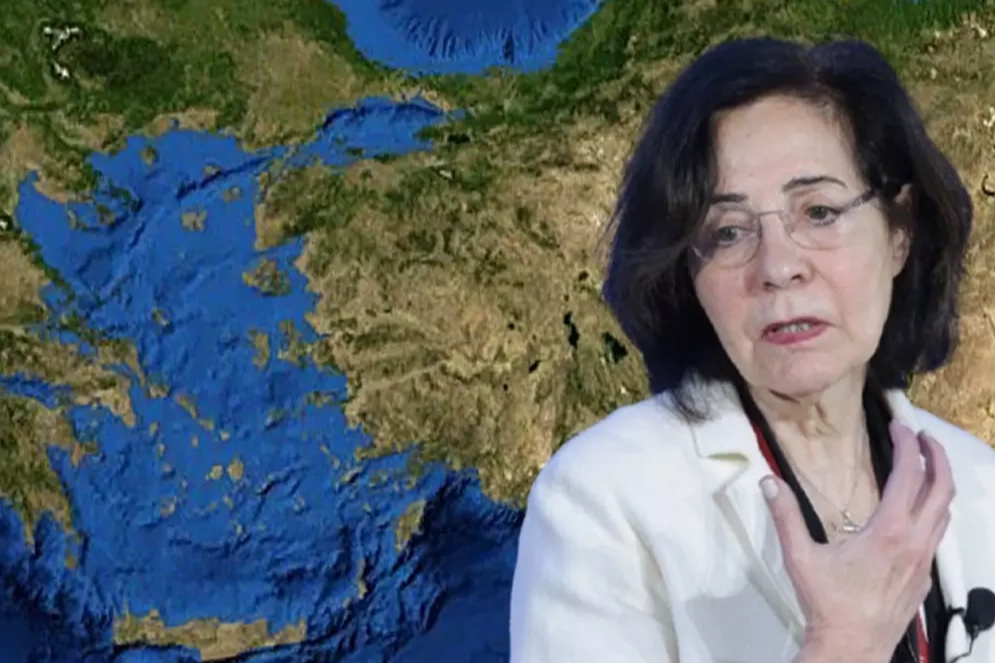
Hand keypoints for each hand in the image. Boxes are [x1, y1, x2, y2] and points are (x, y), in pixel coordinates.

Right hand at [760, 421, 954, 662]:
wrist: (852, 648)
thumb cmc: (827, 602)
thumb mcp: (800, 557)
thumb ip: (785, 516)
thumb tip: (768, 482)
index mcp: (889, 531)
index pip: (910, 476)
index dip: (908, 446)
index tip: (899, 426)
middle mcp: (915, 542)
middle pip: (942, 489)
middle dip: (937, 457)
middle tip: (923, 436)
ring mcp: (924, 561)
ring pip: (944, 513)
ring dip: (939, 484)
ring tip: (925, 466)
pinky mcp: (924, 577)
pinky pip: (938, 534)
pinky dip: (934, 511)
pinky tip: (915, 512)